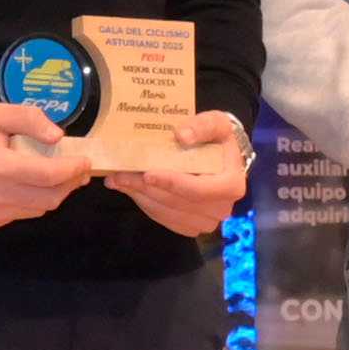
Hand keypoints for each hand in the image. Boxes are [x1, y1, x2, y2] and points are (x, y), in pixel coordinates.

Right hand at [0, 99, 90, 232]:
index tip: (85, 161)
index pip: (49, 175)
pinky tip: (27, 188)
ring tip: (57, 178)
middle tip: (78, 172)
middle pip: (49, 198)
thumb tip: (58, 137)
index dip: (73, 169)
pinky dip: (31, 202)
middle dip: (70, 185)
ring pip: (37, 210)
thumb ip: (29, 119)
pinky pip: (20, 215)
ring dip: (53, 194)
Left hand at [100, 107, 253, 236]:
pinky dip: (145, 204)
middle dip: (145, 189)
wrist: (220, 158)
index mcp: (231, 186)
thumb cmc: (217, 140)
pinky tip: (130, 189)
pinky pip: (164, 219)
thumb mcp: (216, 123)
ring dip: (140, 197)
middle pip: (177, 203)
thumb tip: (182, 135)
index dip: (172, 183)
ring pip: (167, 213)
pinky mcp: (191, 226)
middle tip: (118, 175)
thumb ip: (203, 125)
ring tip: (117, 180)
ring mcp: (206, 221)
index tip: (147, 174)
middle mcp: (221, 209)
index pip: (198, 190)